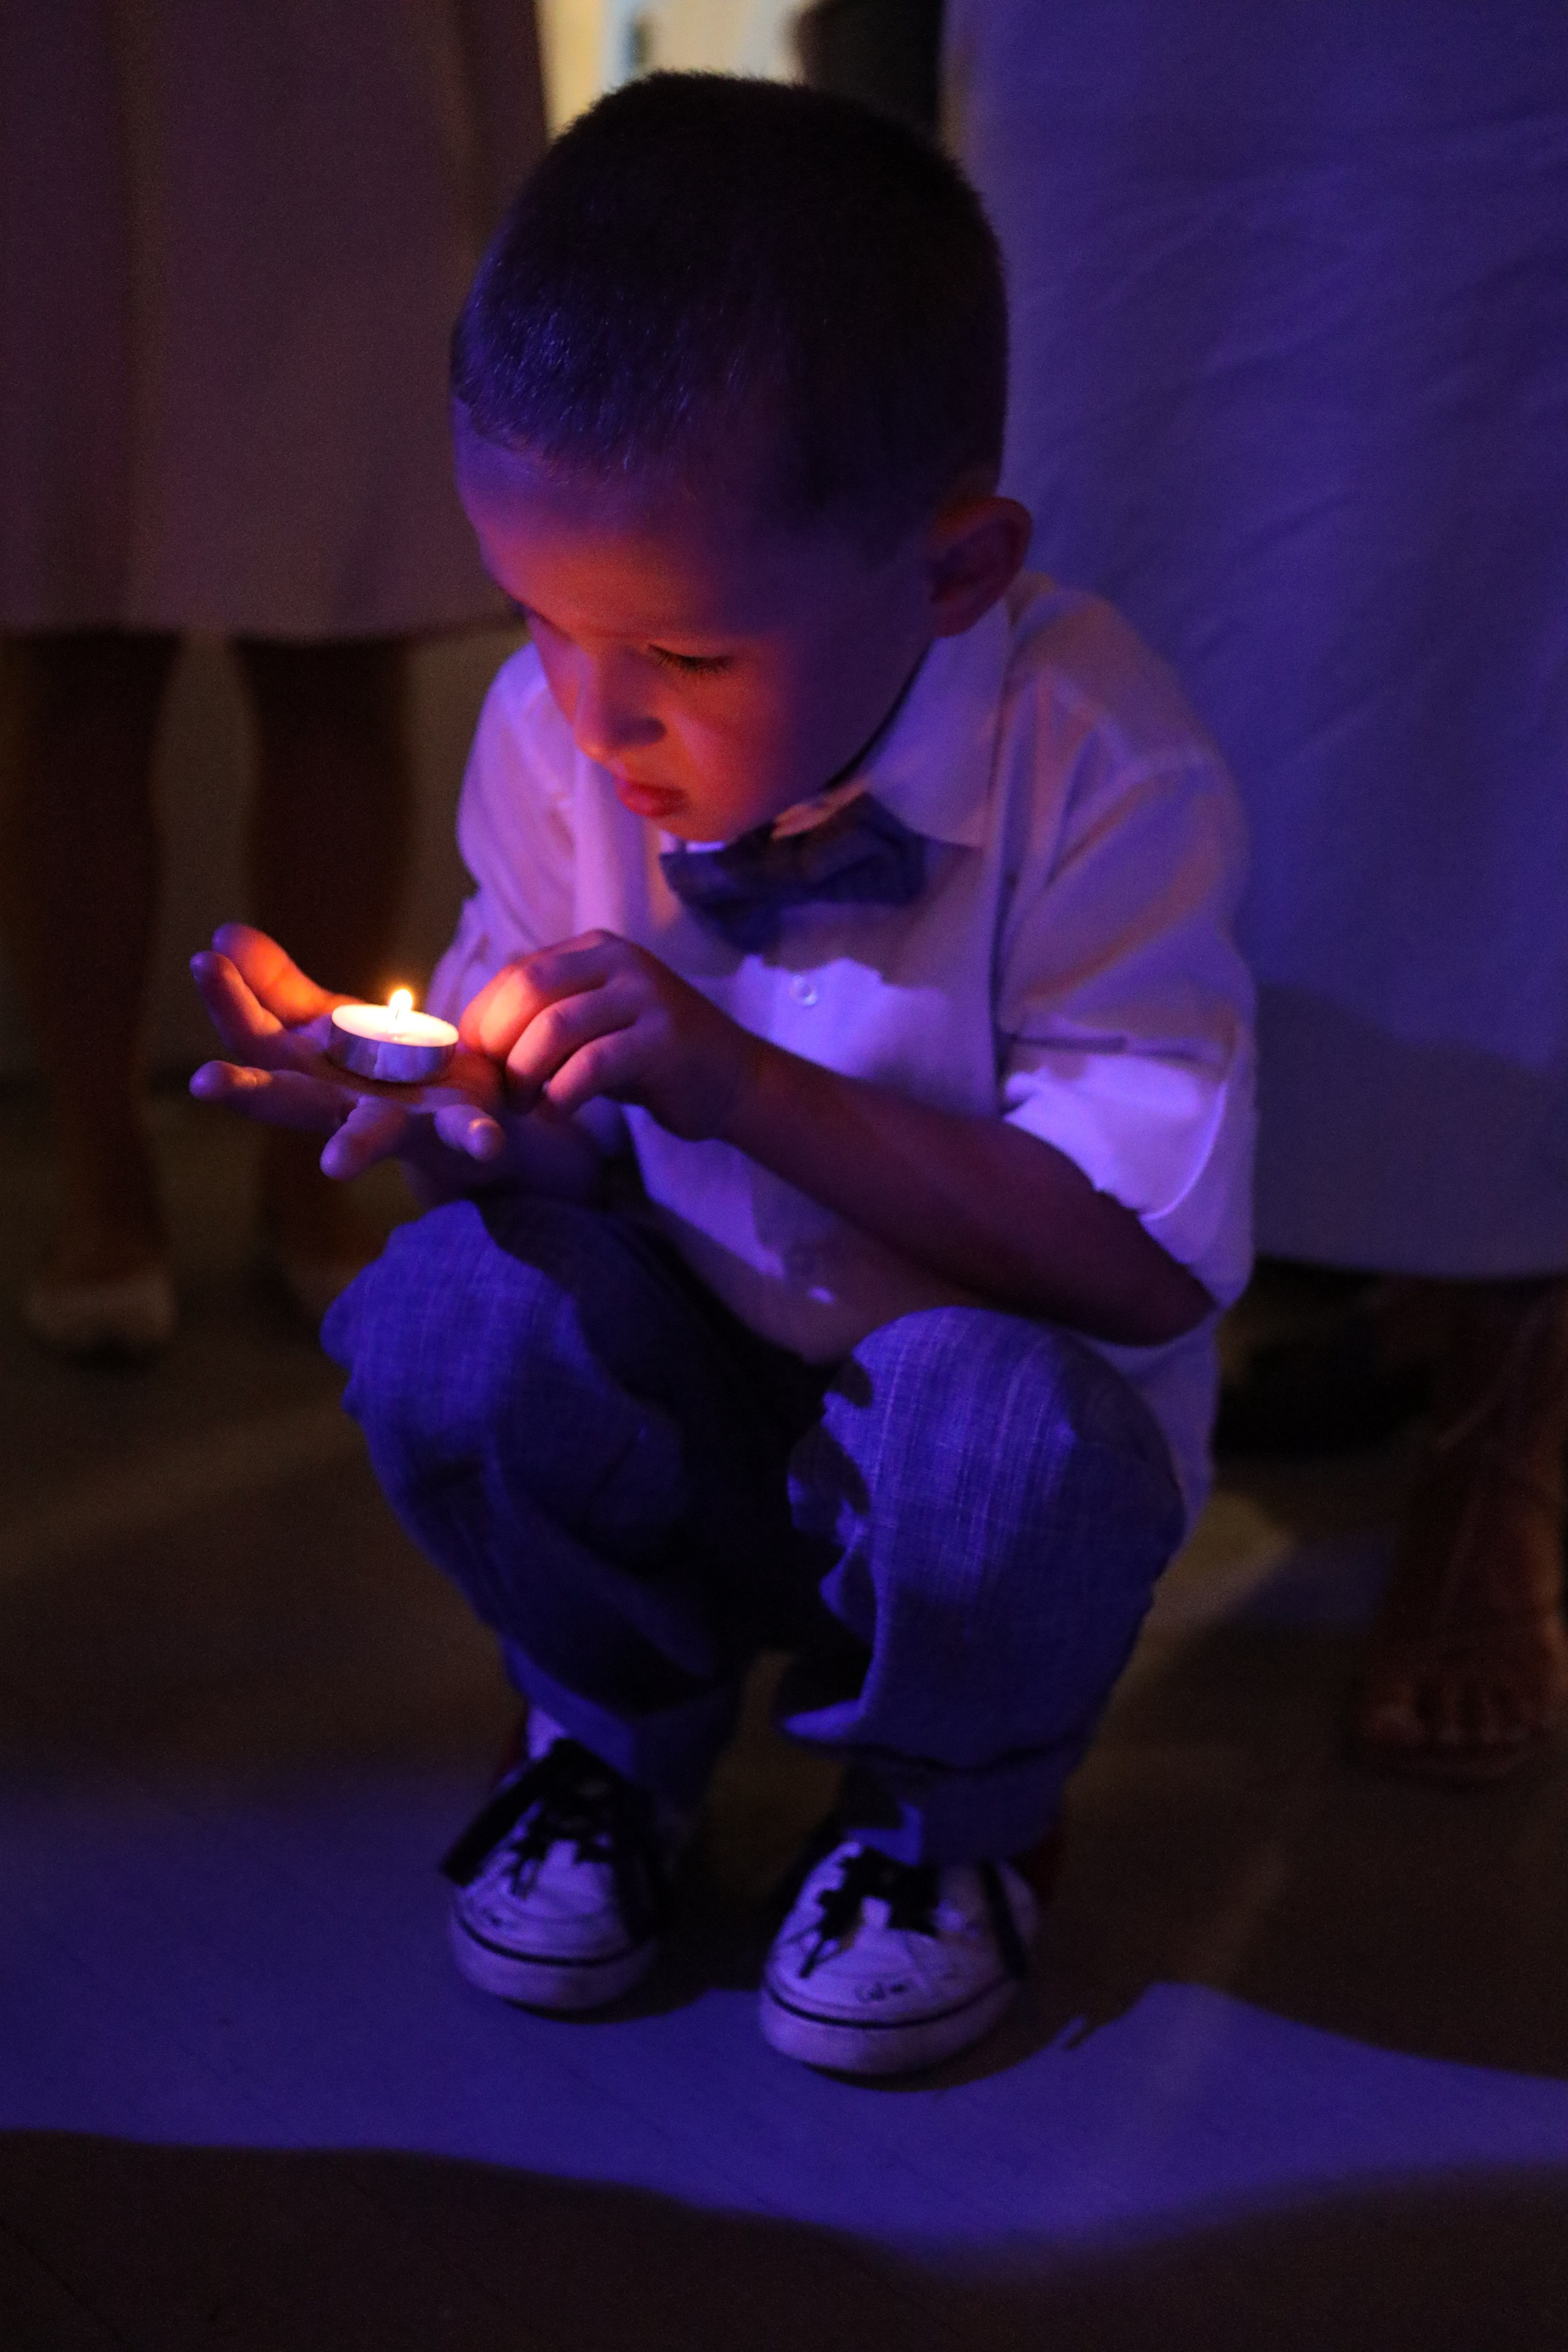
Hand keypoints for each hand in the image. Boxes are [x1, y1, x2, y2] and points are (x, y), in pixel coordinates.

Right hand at [189, 923, 507, 1179]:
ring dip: (354, 1148)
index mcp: (311, 1074)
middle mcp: (345, 1106)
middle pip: (291, 1099)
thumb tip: (222, 933)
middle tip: (203, 1083)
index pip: (257, 1039)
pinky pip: (466, 1135)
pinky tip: (488, 1142)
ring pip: (370, 1134)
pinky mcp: (457, 1131)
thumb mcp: (332, 1026)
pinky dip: (476, 1138)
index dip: (229, 1001)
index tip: (203, 960)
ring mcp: (400, 1124)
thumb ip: (281, 989)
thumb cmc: (387, 1074)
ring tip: (334, 1166)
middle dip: (249, 1092)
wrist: (470, 1117)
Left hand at [463, 930, 762, 1141]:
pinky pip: (592, 1065)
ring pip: (556, 1027)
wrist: (733, 1078)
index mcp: (595, 950)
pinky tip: (555, 1114)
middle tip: (494, 1088)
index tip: (474, 1063)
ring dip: (525, 1073)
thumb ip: (546, 1018)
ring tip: (523, 1105)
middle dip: (498, 1044)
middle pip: (530, 990)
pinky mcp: (664, 1039)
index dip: (483, 1019)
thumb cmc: (650, 1058)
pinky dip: (561, 1095)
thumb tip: (474, 1041)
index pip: (518, 972)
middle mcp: (619, 960)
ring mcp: (645, 995)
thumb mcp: (595, 1024)